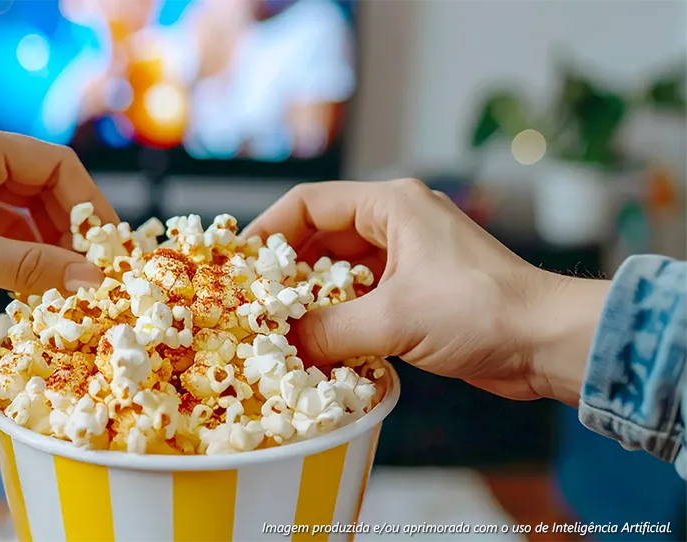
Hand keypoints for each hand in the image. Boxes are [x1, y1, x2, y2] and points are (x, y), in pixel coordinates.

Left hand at [0, 117, 116, 316]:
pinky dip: (20, 261)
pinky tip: (36, 288)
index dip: (90, 204)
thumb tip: (91, 280)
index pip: (55, 165)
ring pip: (24, 217)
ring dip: (47, 250)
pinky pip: (1, 237)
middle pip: (44, 191)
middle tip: (93, 273)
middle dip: (71, 232)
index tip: (110, 247)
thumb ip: (30, 267)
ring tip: (69, 287)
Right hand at [243, 179, 608, 404]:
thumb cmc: (481, 312)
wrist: (547, 344)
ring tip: (276, 327)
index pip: (309, 204)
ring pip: (340, 273)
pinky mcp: (417, 294)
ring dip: (311, 299)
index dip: (267, 231)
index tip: (236, 264)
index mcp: (391, 206)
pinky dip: (338, 319)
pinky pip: (362, 300)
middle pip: (320, 238)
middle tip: (250, 302)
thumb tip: (282, 346)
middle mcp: (396, 225)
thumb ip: (329, 331)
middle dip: (285, 271)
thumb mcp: (394, 319)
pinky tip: (317, 345)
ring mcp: (408, 260)